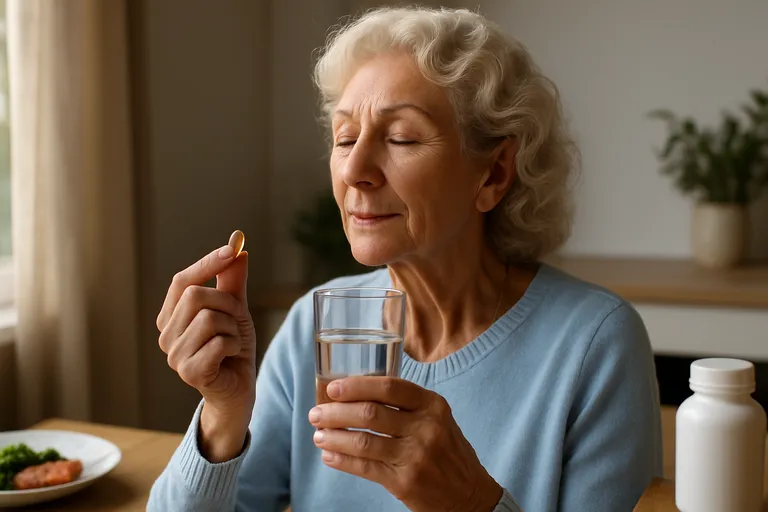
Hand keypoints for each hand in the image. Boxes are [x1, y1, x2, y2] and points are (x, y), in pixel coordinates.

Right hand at [156, 245, 255, 461]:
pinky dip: (235, 344)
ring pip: (210, 318)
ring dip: (233, 327)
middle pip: (196, 295)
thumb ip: (232, 281)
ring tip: (232, 341)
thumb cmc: (232, 348)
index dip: (207, 263)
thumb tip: (238, 248)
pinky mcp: (189, 372)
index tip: (232, 249)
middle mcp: (166, 335)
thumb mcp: (235, 309)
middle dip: (227, 302)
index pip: (182, 281)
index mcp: (171, 316)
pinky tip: (231, 356)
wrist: (239, 388)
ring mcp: (175, 355)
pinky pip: (219, 342)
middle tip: (236, 320)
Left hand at [308, 377, 502, 511]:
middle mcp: (426, 428)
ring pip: (363, 442)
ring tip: (318, 435)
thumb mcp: (437, 419)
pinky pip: (365, 468)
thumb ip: (406, 405)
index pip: (389, 387)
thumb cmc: (446, 451)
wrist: (469, 495)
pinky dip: (342, 461)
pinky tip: (329, 456)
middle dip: (336, 412)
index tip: (333, 388)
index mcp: (433, 405)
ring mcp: (416, 456)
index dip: (357, 386)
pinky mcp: (405, 482)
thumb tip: (355, 395)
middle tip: (316, 413)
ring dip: (334, 437)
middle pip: (370, 414)